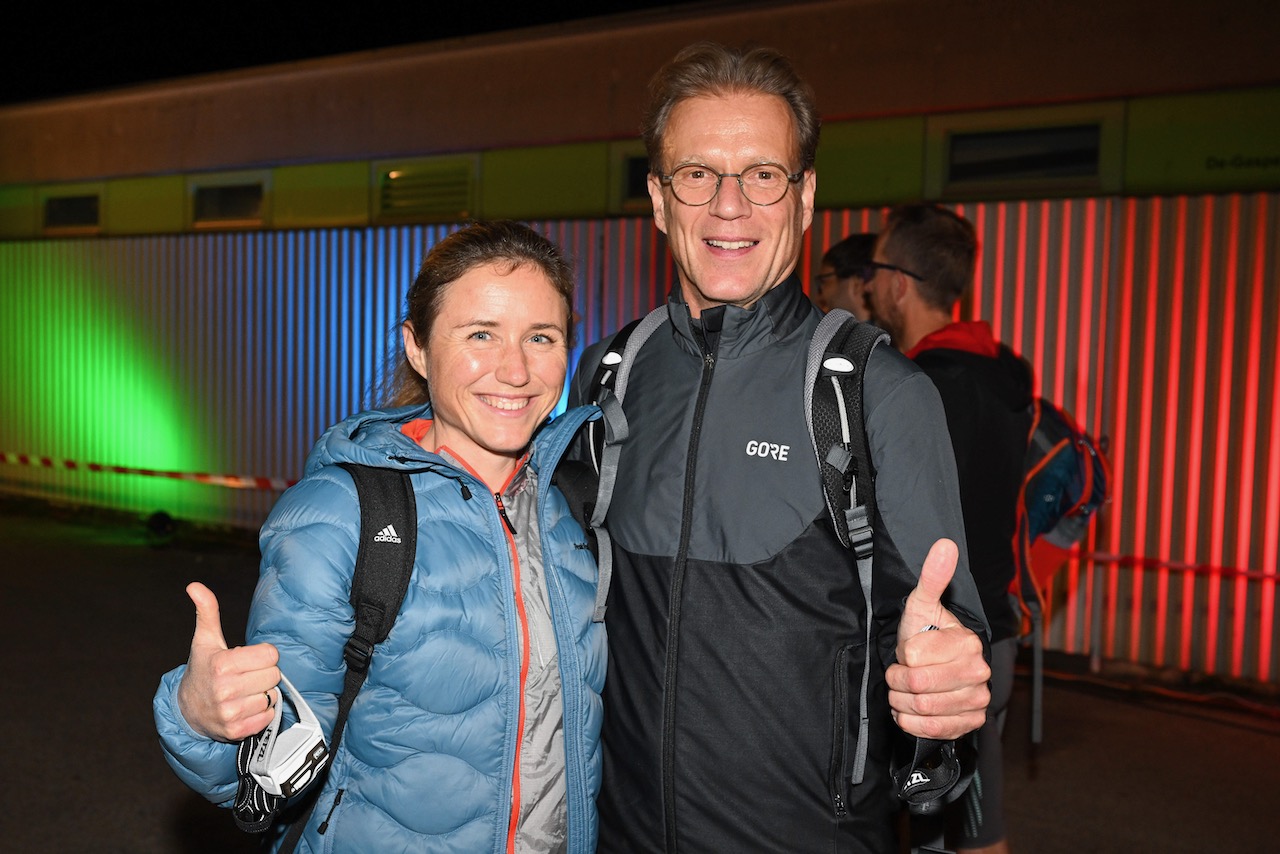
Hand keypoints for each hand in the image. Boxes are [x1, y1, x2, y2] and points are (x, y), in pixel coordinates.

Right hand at [175, 582, 280, 741]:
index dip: (262, 655)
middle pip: (274, 675)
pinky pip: (269, 716)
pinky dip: (262, 712)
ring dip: (262, 693)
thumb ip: (207, 611)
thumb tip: (194, 586)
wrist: (188, 710)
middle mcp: (225, 690)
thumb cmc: (202, 670)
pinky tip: (245, 706)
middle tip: (245, 675)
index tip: (247, 659)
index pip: (271, 654)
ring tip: (243, 691)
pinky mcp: (237, 731)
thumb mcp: (205, 640)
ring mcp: (231, 713)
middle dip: (263, 673)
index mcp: (222, 665)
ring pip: (272, 696)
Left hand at [885, 538, 989, 739]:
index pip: (912, 655)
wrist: (932, 668)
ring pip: (921, 709)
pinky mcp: (971, 722)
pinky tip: (910, 710)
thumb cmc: (924, 635)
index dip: (899, 655)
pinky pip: (932, 730)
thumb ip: (932, 577)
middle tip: (898, 674)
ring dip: (901, 702)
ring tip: (903, 691)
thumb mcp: (921, 605)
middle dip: (897, 680)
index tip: (904, 652)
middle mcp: (979, 672)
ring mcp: (977, 699)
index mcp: (967, 642)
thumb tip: (944, 544)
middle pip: (917, 684)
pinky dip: (911, 722)